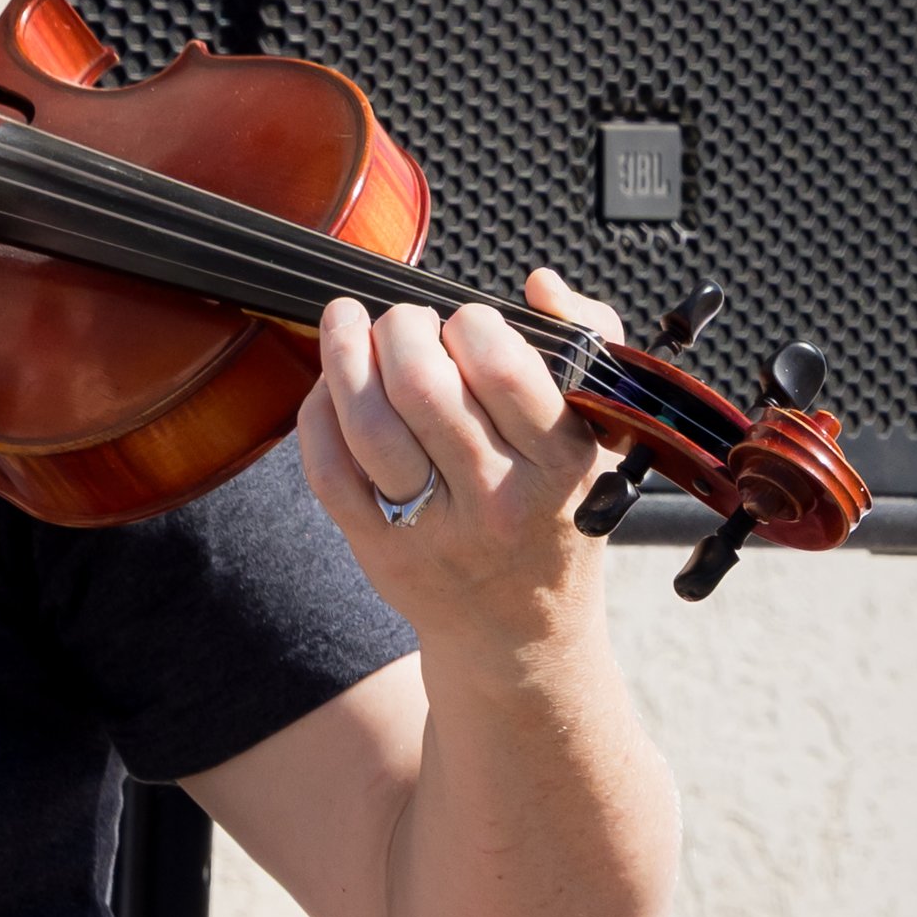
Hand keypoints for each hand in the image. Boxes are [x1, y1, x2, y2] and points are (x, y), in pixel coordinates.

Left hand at [295, 265, 622, 637]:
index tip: (464, 323)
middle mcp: (497, 500)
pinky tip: (329, 385)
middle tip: (402, 322)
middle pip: (423, 388)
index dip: (470, 324)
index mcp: (560, 463)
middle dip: (400, 329)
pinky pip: (328, 469)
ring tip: (347, 324)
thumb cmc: (554, 509)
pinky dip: (317, 413)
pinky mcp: (379, 551)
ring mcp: (433, 531)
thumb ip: (585, 340)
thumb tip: (540, 284)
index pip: (502, 369)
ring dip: (345, 355)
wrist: (522, 632)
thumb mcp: (598, 431)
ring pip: (369, 426)